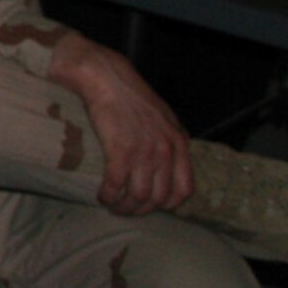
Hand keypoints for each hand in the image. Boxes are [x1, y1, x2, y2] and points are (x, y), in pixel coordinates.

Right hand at [48, 32, 191, 214]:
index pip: (185, 189)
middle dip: (143, 209)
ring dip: (125, 207)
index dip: (169, 203)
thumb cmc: (130, 95)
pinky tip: (102, 195)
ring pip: (139, 196)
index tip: (153, 204)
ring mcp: (144, 152)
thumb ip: (167, 141)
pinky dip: (108, 195)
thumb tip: (165, 164)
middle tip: (128, 209)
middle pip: (160, 197)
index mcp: (178, 143)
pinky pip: (116, 185)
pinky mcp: (120, 150)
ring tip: (113, 206)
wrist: (107, 77)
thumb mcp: (161, 117)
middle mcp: (165, 151)